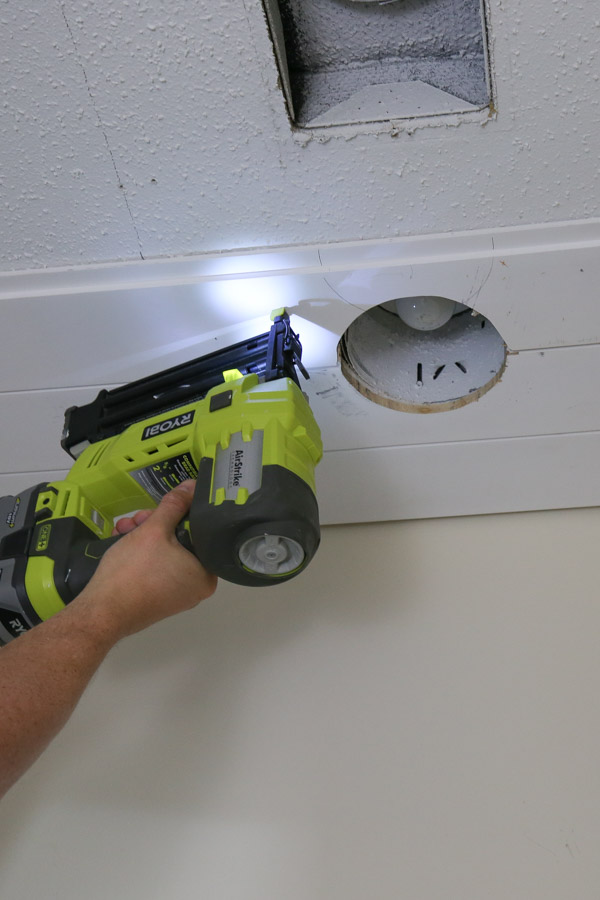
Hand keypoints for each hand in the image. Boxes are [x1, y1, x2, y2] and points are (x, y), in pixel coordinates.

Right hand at [73, 480, 216, 642]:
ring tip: (122, 528)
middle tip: (137, 518)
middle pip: (180, 543)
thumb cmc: (133, 571)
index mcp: (206, 575)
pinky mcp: (156, 599)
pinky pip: (154, 569)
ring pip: (164, 554)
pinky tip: (122, 541)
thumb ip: (175, 505)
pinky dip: (140, 554)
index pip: (200, 533)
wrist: (100, 613)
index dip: (180, 515)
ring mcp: (175, 596)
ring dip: (143, 536)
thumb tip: (192, 485)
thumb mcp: (154, 530)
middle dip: (154, 525)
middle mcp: (196, 588)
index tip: (162, 506)